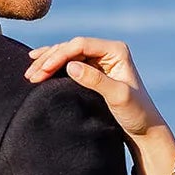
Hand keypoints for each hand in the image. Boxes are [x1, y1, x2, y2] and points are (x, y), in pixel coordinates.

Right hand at [25, 37, 174, 174]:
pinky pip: (69, 63)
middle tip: (30, 75)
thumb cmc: (136, 113)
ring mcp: (100, 60)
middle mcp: (107, 51)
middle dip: (49, 59)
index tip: (42, 70)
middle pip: (71, 48)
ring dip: (48, 62)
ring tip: (29, 74)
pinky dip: (53, 66)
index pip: (80, 45)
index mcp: (116, 51)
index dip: (59, 55)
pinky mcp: (94, 71)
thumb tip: (70, 66)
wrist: (144, 129)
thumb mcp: (118, 97)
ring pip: (67, 55)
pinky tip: (38, 66)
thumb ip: (96, 80)